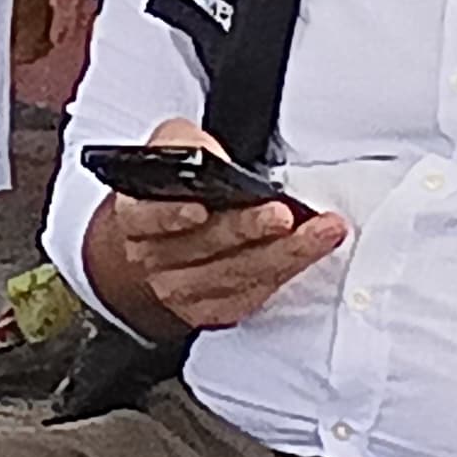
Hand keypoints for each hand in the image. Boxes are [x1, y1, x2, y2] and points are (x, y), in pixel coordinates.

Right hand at [81, 118, 347, 342]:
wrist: (155, 243)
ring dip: (283, 254)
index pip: (147, 217)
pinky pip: (250, 296)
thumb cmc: (169, 192)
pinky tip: (309, 254)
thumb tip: (213, 157)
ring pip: (235, 276)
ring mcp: (183, 290)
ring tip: (320, 232)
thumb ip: (185, 146)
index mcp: (136, 216)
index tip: (199, 209)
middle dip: (247, 230)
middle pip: (204, 247)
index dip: (171, 215)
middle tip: (281, 215)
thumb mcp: (169, 152)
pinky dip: (283, 274)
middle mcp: (155, 259)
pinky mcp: (213, 310)